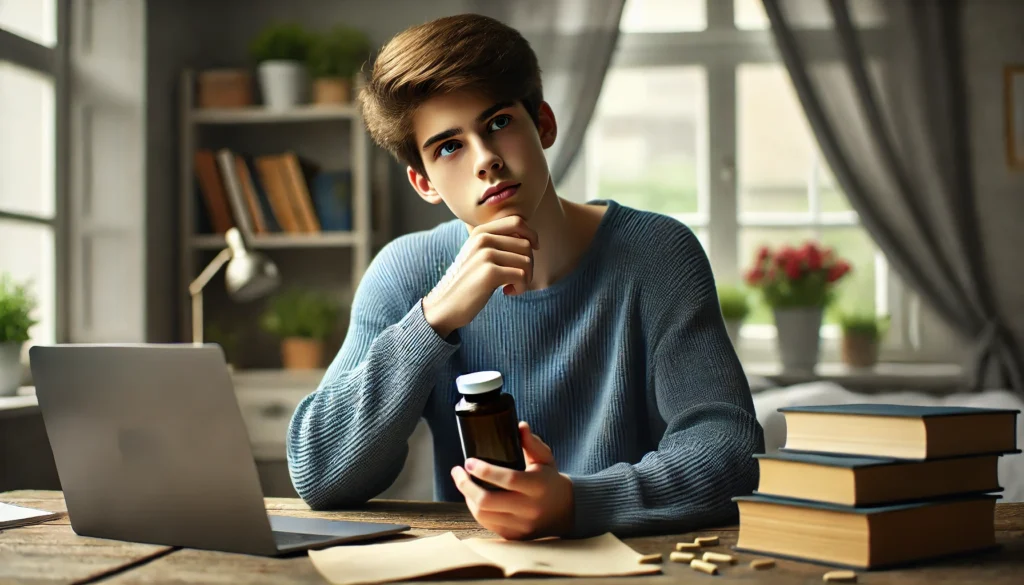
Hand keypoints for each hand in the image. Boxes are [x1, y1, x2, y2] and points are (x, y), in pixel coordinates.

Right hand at [423, 215, 538, 337]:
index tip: (534, 250)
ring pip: (527, 261)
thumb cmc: (469, 282)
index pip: (517, 222)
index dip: (531, 235)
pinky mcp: (490, 273)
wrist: (446, 305)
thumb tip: (531, 239)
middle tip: (517, 279)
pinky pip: (522, 276)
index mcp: (480, 231)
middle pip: (526, 244)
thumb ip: (499, 242)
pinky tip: (507, 292)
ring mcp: (485, 254)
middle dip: (529, 265)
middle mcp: (482, 238)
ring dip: (526, 279)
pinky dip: (521, 288)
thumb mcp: (479, 255)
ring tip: (512, 286)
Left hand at [451, 422, 573, 539]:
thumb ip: (532, 443)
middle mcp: (530, 509)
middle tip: (457, 471)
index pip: (508, 479)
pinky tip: (472, 497)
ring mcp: (521, 525)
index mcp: (538, 486)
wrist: (564, 511)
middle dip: (466, 485)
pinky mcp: (513, 536)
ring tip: (463, 482)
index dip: (485, 471)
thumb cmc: (550, 480)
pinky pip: (486, 524)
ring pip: (483, 514)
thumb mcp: (545, 459)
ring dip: (467, 497)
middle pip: (488, 501)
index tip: (468, 461)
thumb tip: (520, 426)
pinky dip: (475, 509)